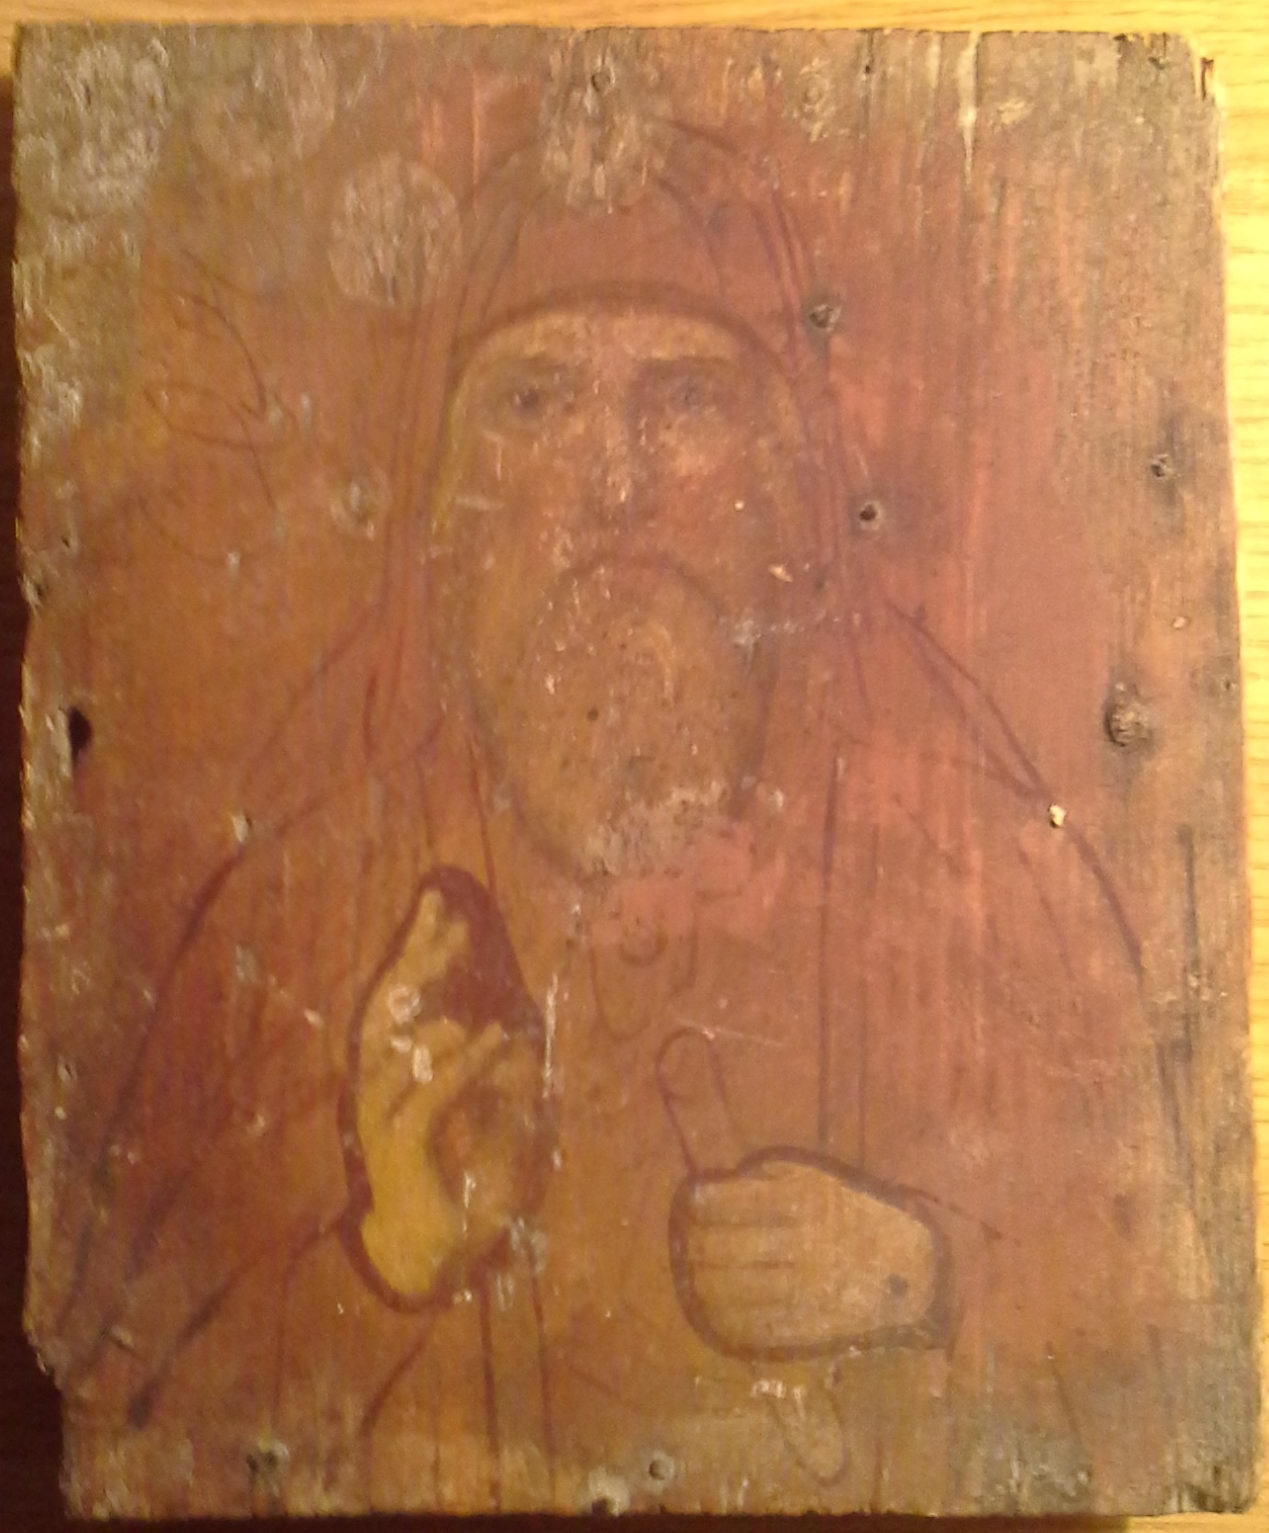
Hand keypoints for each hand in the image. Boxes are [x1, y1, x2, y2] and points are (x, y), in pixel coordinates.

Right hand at [353, 890, 547, 1301]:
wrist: (442, 1254)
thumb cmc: (469, 1184)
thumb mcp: (504, 1117)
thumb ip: (510, 1071)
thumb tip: (527, 1017)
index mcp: (399, 1074)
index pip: (401, 999)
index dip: (417, 952)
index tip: (443, 908)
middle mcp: (383, 1089)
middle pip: (389, 1010)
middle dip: (418, 959)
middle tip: (446, 913)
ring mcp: (384, 1121)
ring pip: (399, 1051)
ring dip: (435, 1006)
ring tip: (462, 965)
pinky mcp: (400, 1151)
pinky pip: (429, 1099)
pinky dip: (462, 1065)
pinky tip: (493, 1038)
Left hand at [670, 1152, 942, 1357]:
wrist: (910, 1269)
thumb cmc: (853, 1213)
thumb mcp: (816, 1179)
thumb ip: (768, 1179)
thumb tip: (717, 1188)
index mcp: (801, 1201)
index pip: (727, 1203)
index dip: (699, 1204)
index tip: (691, 1203)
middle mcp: (799, 1244)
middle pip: (721, 1248)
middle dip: (694, 1245)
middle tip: (686, 1242)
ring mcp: (802, 1291)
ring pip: (730, 1290)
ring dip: (701, 1282)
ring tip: (694, 1273)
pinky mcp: (807, 1328)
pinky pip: (751, 1325)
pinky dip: (723, 1316)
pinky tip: (714, 1305)